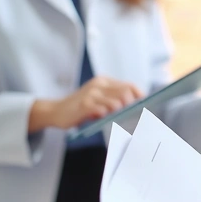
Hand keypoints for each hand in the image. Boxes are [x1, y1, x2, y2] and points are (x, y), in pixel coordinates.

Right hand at [28, 77, 143, 131]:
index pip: (129, 85)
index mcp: (104, 81)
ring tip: (119, 120)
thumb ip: (113, 99)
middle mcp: (99, 84)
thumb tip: (135, 107)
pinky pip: (103, 110)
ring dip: (120, 113)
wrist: (56, 111)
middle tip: (133, 117)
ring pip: (116, 102)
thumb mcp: (98, 99)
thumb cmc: (80, 108)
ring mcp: (91, 93)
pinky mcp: (85, 105)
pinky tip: (105, 120)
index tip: (144, 107)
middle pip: (126, 93)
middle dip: (132, 106)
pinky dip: (107, 116)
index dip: (139, 96)